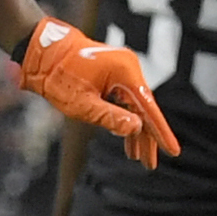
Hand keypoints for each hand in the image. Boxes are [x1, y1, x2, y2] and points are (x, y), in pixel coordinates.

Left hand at [19, 20, 179, 169]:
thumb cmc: (58, 76)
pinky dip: (125, 118)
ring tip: (137, 157)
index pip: (149, 107)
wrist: (43, 51)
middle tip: (150, 164)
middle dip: (147, 137)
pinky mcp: (115, 72)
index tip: (173, 151)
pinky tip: (127, 139)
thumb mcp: (82, 104)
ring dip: (135, 130)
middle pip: (145, 108)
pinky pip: (126, 99)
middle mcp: (129, 67)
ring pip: (136, 105)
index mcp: (125, 72)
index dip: (161, 132)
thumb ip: (110, 117)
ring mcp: (123, 68)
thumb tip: (136, 128)